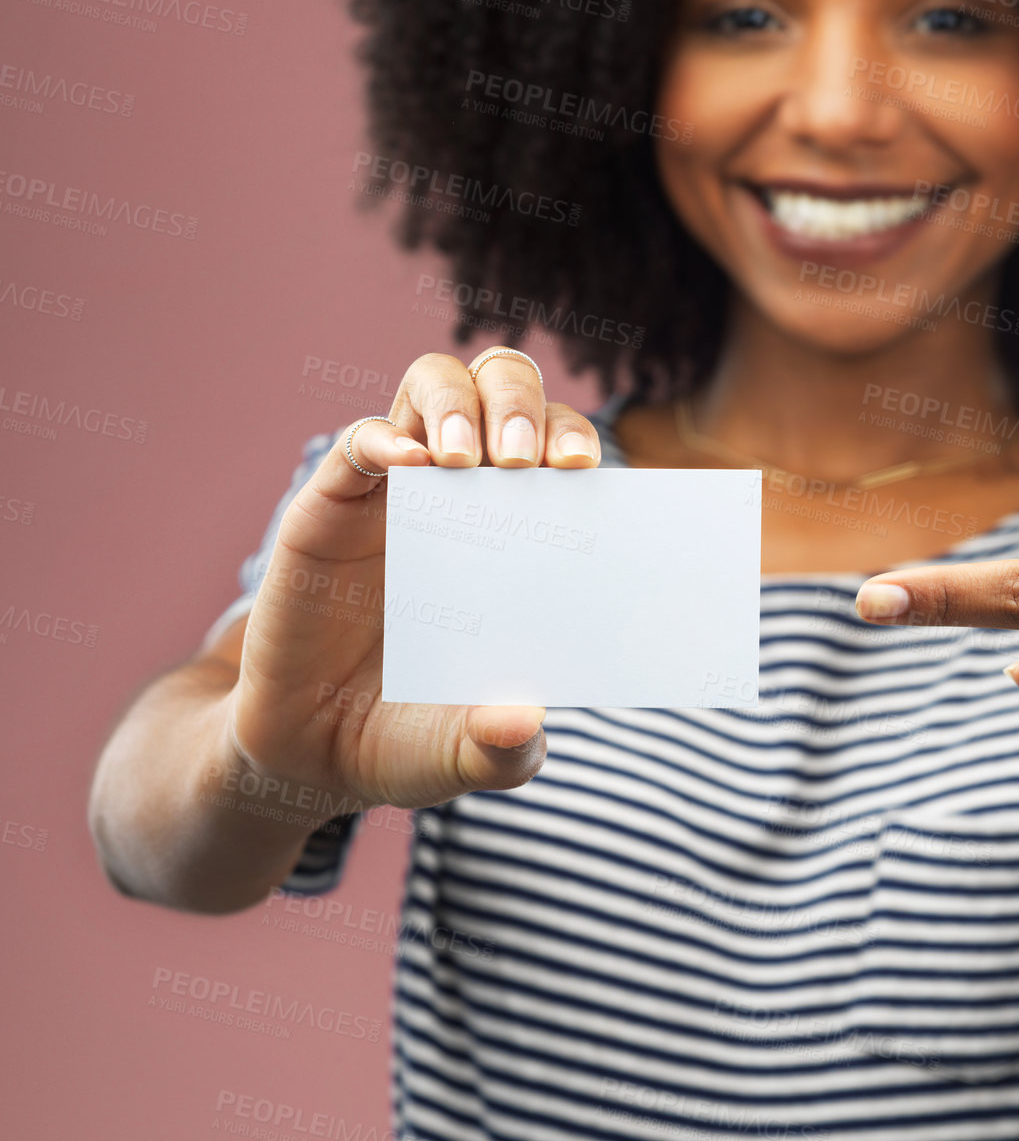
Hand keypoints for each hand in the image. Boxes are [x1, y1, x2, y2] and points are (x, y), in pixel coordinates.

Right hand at [229, 348, 602, 812]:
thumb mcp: (464, 755)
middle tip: (528, 462)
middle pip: (503, 390)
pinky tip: (404, 463)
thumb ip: (502, 749)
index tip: (586, 472)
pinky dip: (380, 438)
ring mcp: (395, 493)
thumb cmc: (408, 736)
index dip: (576, 440)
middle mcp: (462, 494)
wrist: (311, 754)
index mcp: (518, 533)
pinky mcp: (328, 508)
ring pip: (434, 386)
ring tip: (469, 456)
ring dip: (460, 403)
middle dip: (524, 406)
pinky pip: (356, 443)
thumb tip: (523, 725)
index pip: (559, 447)